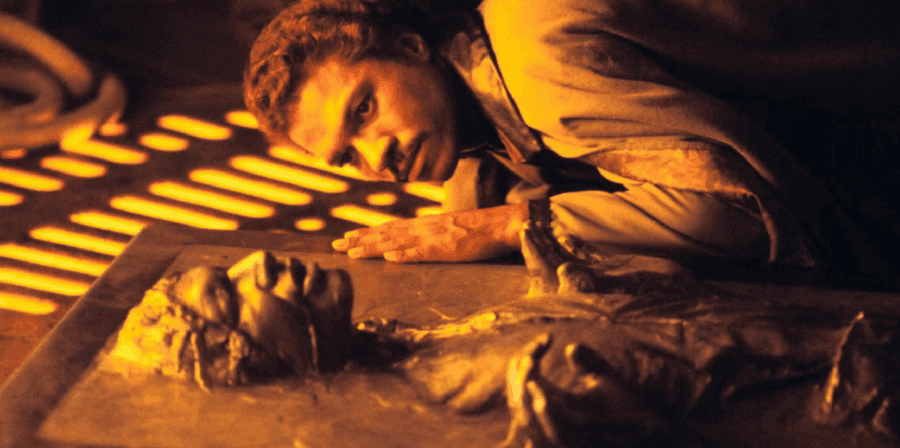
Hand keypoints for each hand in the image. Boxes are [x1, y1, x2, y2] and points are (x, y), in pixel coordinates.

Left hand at [331, 203, 528, 262]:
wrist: (501, 224)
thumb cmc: (479, 230)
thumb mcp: (448, 230)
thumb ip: (429, 237)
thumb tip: (409, 245)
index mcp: (424, 225)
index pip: (389, 228)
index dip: (366, 233)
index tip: (346, 237)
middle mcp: (424, 228)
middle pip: (386, 233)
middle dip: (360, 239)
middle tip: (335, 246)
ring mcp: (434, 238)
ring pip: (398, 241)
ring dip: (374, 247)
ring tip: (352, 252)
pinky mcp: (448, 248)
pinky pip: (424, 251)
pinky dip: (407, 254)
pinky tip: (390, 257)